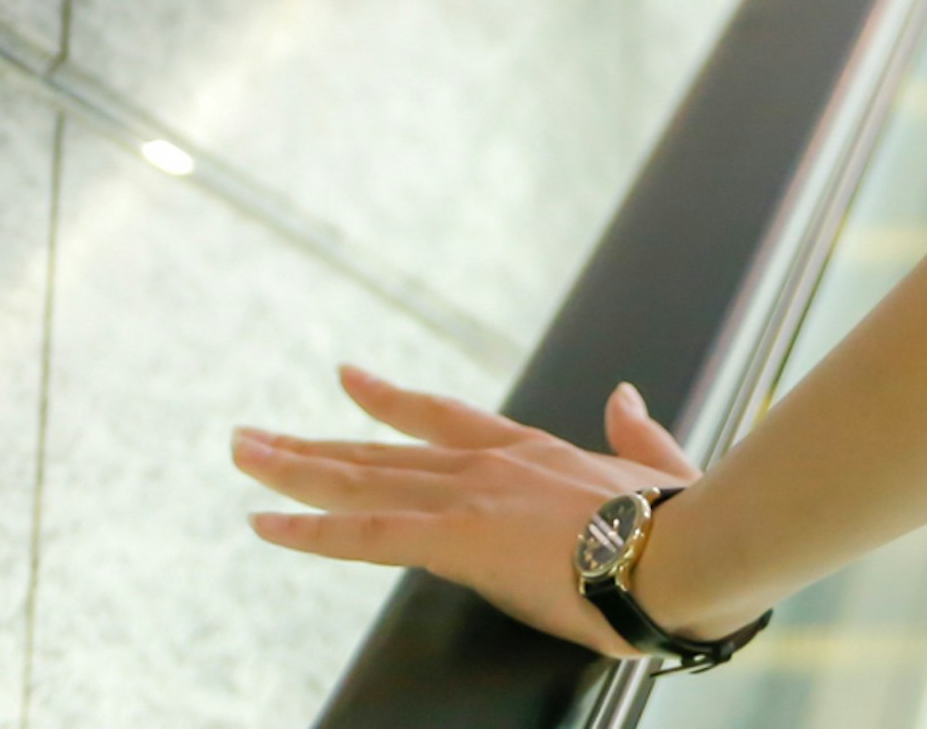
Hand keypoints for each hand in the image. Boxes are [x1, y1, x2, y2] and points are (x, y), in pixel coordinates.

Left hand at [233, 363, 701, 656]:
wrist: (685, 546)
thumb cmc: (683, 522)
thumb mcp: (660, 467)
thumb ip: (635, 434)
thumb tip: (625, 397)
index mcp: (532, 451)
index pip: (443, 418)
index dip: (390, 401)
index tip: (347, 380)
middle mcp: (489, 464)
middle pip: (382, 450)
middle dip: (314, 442)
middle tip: (254, 432)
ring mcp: (469, 496)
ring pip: (361, 481)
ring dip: (293, 468)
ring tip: (241, 455)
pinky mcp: (458, 538)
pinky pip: (365, 535)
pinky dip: (311, 529)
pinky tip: (265, 522)